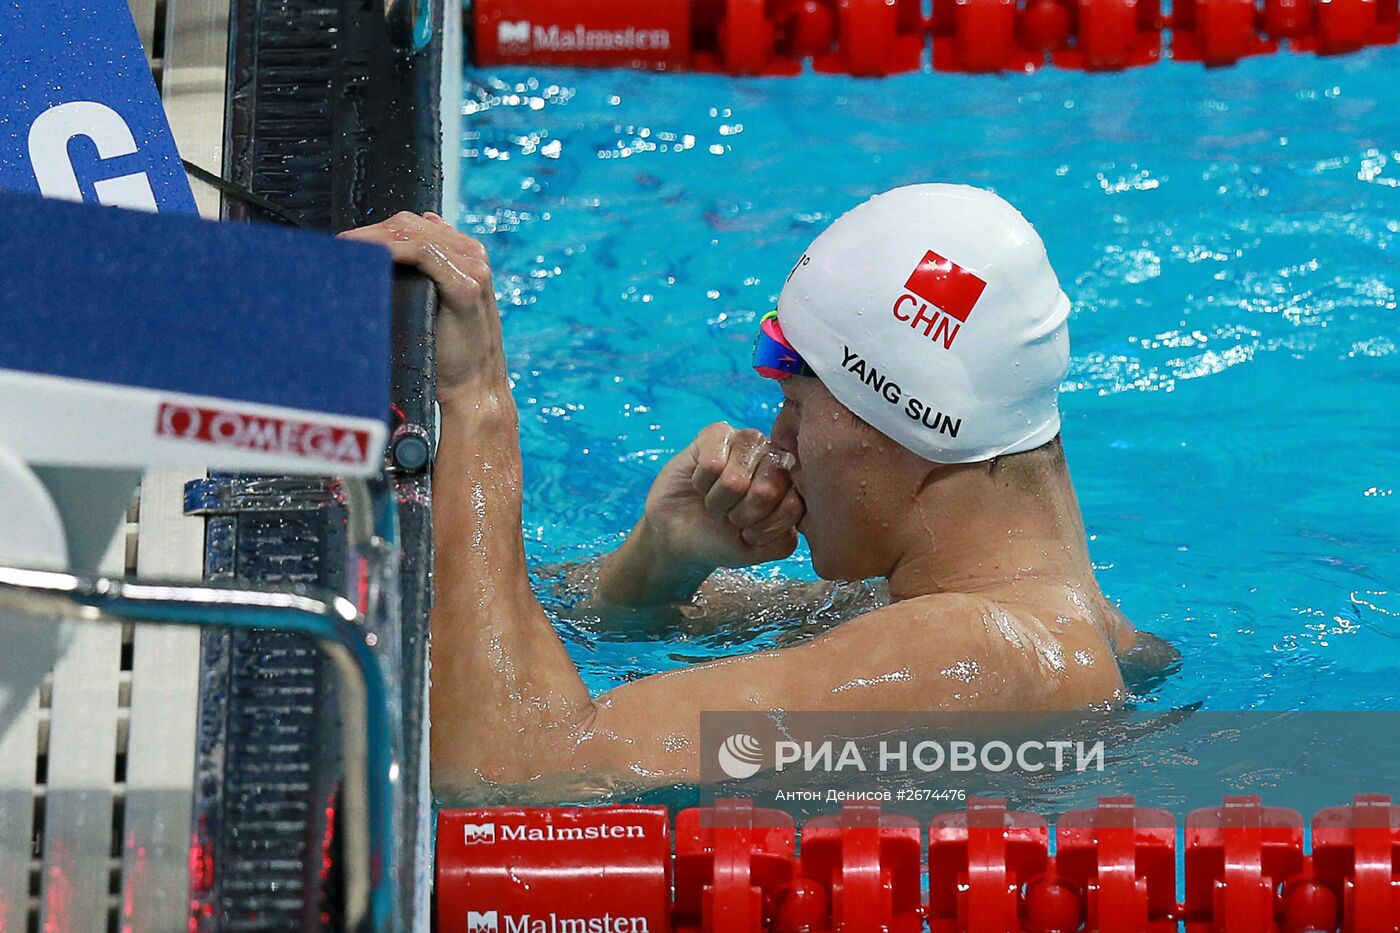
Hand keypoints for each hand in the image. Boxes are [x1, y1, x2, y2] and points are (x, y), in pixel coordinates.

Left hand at [339, 212, 502, 398]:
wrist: (473, 389)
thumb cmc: (451, 355)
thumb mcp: (436, 306)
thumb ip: (423, 276)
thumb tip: (387, 254)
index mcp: (464, 256)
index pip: (411, 226)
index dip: (374, 230)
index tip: (344, 243)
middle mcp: (472, 255)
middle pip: (408, 224)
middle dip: (369, 232)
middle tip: (338, 247)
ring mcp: (473, 268)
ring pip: (411, 233)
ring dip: (373, 238)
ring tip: (344, 249)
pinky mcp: (466, 285)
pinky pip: (422, 252)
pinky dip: (391, 249)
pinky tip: (370, 256)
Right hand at [643, 423, 805, 570]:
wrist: (677, 533)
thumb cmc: (721, 538)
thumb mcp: (758, 551)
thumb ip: (783, 539)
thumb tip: (792, 503)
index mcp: (792, 486)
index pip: (793, 506)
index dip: (764, 528)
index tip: (750, 532)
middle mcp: (775, 458)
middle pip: (766, 491)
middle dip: (740, 515)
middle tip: (730, 515)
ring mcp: (748, 442)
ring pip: (735, 480)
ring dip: (718, 501)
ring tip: (715, 499)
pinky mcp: (718, 433)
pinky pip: (711, 464)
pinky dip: (701, 483)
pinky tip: (702, 482)